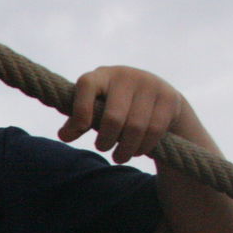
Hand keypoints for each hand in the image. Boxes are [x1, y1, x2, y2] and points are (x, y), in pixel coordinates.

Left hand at [58, 66, 184, 163]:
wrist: (157, 96)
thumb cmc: (114, 105)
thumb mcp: (95, 109)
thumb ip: (78, 122)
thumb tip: (64, 135)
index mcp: (101, 75)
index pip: (86, 86)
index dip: (81, 110)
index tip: (80, 129)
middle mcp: (126, 75)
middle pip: (113, 118)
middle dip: (105, 140)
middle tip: (103, 148)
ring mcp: (150, 84)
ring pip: (135, 128)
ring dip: (125, 149)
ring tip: (119, 157)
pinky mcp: (168, 98)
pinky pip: (154, 130)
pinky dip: (143, 146)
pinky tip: (137, 151)